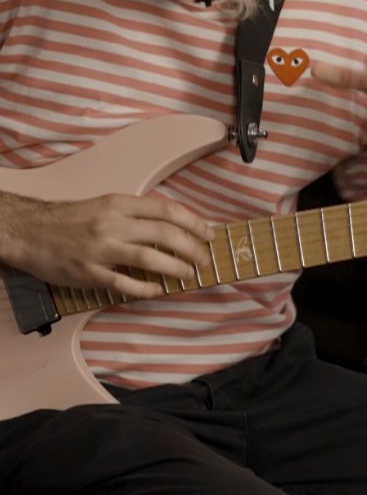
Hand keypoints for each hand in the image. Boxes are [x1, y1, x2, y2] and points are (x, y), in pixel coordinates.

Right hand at [0, 192, 213, 297]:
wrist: (29, 231)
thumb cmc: (69, 219)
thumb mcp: (104, 205)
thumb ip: (135, 214)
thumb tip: (171, 226)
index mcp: (118, 204)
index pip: (166, 210)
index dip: (193, 222)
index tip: (208, 233)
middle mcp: (112, 223)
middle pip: (164, 234)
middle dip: (191, 247)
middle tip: (204, 258)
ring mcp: (101, 249)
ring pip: (149, 258)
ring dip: (175, 267)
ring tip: (189, 274)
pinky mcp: (89, 273)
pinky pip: (125, 283)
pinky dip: (145, 288)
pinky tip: (158, 290)